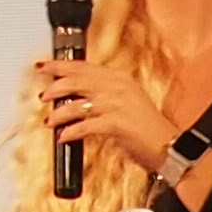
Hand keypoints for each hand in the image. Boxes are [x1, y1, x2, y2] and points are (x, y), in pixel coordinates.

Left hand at [24, 50, 178, 175]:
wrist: (168, 145)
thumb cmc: (146, 126)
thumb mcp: (127, 100)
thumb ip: (104, 92)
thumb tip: (76, 94)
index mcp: (119, 78)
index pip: (83, 67)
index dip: (60, 66)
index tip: (44, 66)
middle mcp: (117, 87)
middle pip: (76, 81)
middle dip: (55, 87)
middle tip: (43, 94)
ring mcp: (116, 105)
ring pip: (77, 104)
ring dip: (59, 114)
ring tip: (50, 120)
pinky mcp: (115, 124)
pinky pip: (85, 126)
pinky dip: (71, 132)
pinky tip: (63, 137)